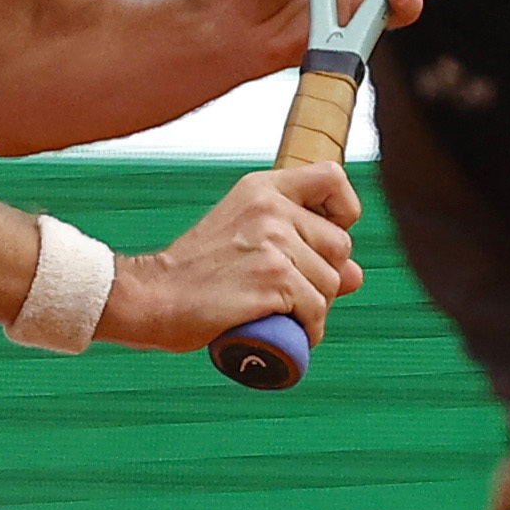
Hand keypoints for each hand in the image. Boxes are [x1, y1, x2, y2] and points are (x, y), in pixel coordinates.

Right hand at [102, 162, 361, 350]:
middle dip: (325, 278)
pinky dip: (308, 330)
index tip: (325, 240)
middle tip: (288, 295)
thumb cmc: (195, 276)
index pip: (332, 177)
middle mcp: (271, 208)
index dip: (343, 211)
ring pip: (331, 284)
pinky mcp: (274, 280)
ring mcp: (273, 243)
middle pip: (340, 246)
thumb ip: (300, 248)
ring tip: (280, 316)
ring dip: (315, 309)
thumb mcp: (244, 242)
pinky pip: (316, 311)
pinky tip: (286, 332)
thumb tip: (357, 276)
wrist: (151, 298)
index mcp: (262, 190)